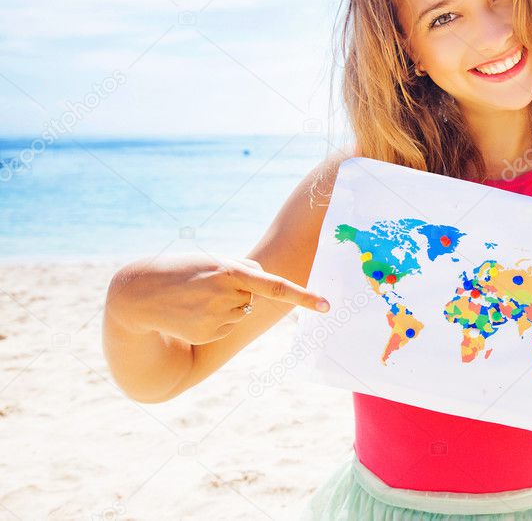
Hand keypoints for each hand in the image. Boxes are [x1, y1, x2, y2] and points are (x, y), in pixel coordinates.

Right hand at [107, 253, 329, 344]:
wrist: (138, 295)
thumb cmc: (180, 270)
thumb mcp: (211, 260)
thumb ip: (243, 268)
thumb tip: (267, 282)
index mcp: (230, 272)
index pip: (276, 286)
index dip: (304, 296)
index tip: (327, 305)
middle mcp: (227, 296)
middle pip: (254, 295)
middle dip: (240, 290)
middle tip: (208, 284)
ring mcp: (218, 318)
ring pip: (242, 311)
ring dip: (227, 304)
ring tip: (197, 298)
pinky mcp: (210, 335)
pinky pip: (228, 325)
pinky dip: (215, 319)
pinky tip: (192, 313)